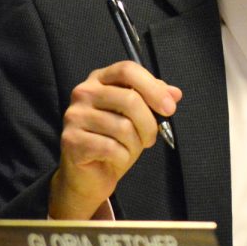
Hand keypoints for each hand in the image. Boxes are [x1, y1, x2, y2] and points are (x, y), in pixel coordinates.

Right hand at [48, 61, 181, 218]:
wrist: (89, 175)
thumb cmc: (115, 141)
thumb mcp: (138, 117)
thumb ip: (153, 100)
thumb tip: (175, 93)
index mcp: (99, 79)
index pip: (128, 70)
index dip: (153, 87)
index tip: (169, 108)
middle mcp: (83, 92)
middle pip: (129, 99)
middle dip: (149, 124)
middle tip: (151, 138)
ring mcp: (74, 116)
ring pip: (123, 126)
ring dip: (135, 144)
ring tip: (129, 149)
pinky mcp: (71, 140)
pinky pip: (111, 147)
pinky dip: (122, 157)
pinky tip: (116, 158)